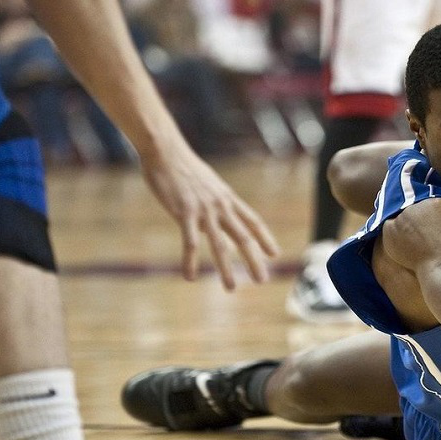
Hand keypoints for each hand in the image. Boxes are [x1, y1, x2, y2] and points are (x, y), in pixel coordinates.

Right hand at [140, 145, 279, 289]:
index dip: (265, 238)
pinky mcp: (184, 213)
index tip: (274, 254)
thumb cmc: (184, 167)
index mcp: (228, 199)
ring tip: (231, 288)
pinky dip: (190, 261)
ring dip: (226, 269)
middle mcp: (221, 207)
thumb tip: (219, 214)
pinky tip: (189, 277)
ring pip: (220, 245)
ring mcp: (204, 211)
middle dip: (254, 261)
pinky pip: (189, 243)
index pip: (253, 221)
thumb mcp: (208, 183)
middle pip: (243, 238)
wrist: (166, 150)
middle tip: (262, 280)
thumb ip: (216, 200)